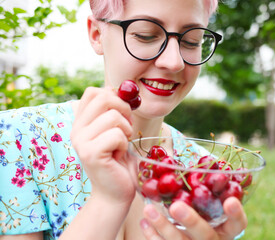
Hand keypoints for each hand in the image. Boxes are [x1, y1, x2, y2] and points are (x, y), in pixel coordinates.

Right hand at [71, 87, 134, 204]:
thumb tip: (121, 89)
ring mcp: (81, 141)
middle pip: (104, 97)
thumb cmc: (119, 161)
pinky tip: (118, 156)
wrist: (115, 192)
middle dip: (124, 110)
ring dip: (126, 130)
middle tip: (126, 129)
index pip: (93, 92)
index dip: (114, 96)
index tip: (122, 113)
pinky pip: (117, 135)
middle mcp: (76, 130)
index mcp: (81, 122)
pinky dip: (124, 144)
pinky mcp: (90, 153)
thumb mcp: (116, 131)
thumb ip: (114, 111)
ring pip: (114, 116)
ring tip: (121, 145)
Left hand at [140, 197, 246, 239]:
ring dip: (164, 226)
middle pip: (205, 235)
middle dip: (191, 221)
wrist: (193, 236)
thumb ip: (208, 187)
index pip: (238, 223)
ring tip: (148, 210)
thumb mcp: (210, 201)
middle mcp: (214, 239)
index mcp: (227, 227)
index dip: (236, 214)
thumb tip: (204, 159)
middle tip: (175, 206)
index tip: (230, 201)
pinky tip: (144, 221)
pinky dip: (153, 235)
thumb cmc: (203, 209)